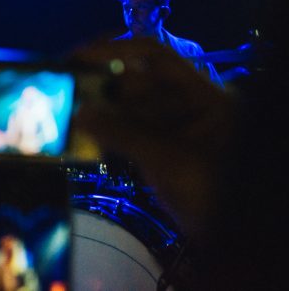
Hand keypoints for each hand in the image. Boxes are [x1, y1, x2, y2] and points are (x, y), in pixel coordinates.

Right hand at [70, 37, 233, 237]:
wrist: (231, 245)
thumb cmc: (212, 193)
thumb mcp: (169, 160)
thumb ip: (123, 134)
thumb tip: (79, 113)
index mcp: (204, 96)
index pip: (157, 58)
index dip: (117, 51)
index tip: (79, 56)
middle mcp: (189, 107)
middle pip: (139, 83)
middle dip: (103, 85)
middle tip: (65, 87)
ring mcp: (176, 131)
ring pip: (130, 109)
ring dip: (101, 111)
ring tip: (69, 112)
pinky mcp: (163, 153)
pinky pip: (130, 133)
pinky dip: (108, 133)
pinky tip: (84, 134)